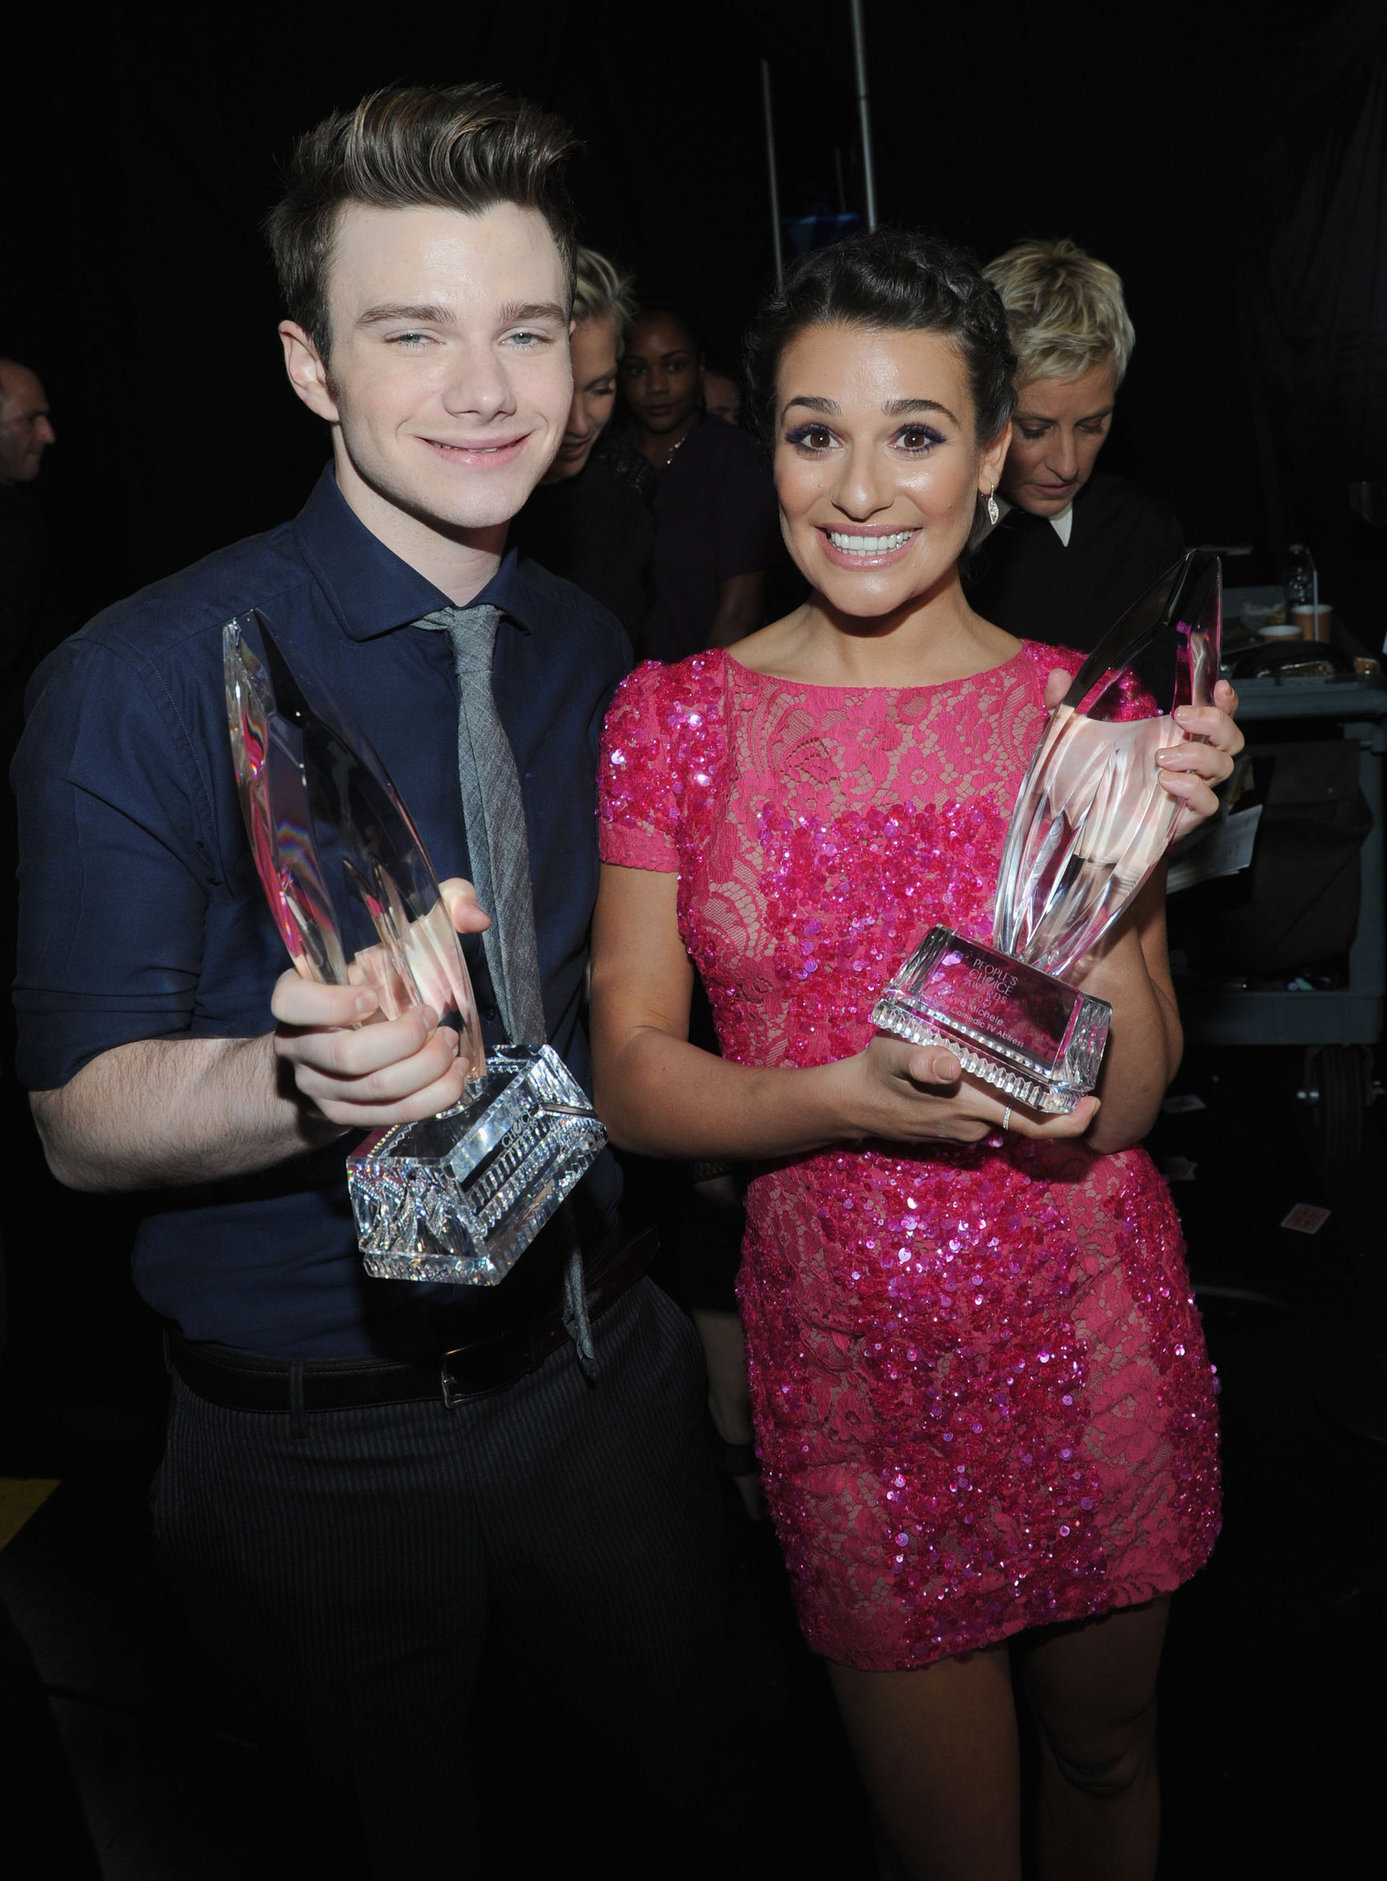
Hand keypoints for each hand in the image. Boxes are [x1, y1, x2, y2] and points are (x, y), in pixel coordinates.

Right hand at [271, 876, 489, 1129]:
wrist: (341, 1046)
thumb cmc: (372, 985)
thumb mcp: (390, 944)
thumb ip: (435, 912)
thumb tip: (476, 916)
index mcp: (298, 997)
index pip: (291, 1003)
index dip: (330, 1003)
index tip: (373, 994)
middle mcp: (301, 1045)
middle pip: (348, 1056)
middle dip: (404, 1040)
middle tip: (433, 1017)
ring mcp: (320, 1086)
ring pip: (375, 1089)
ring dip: (426, 1068)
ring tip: (452, 1045)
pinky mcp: (345, 1115)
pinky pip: (391, 1115)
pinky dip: (432, 1097)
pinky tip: (456, 1075)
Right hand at [839, 1034, 1098, 1144]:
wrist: (851, 1103)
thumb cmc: (875, 1074)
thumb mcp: (893, 1055)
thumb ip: (921, 1059)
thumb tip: (951, 1066)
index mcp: (970, 1106)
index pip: (1033, 1124)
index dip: (1069, 1120)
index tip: (1094, 1102)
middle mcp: (974, 1124)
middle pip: (1030, 1119)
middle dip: (1059, 1102)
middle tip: (1080, 1071)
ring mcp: (965, 1130)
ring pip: (1009, 1115)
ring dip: (1028, 1096)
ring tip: (1040, 1060)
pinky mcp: (955, 1126)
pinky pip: (990, 1115)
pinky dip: (1004, 1098)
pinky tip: (1001, 1072)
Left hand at [1044, 669, 1243, 843]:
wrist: (1079, 823)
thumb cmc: (1086, 775)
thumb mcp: (1071, 734)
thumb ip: (1066, 703)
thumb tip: (1057, 676)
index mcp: (1170, 732)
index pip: (1215, 712)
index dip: (1226, 700)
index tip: (1219, 687)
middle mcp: (1186, 757)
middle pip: (1229, 737)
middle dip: (1214, 723)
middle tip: (1181, 718)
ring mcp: (1187, 786)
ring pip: (1223, 765)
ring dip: (1198, 756)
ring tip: (1160, 758)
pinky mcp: (1182, 816)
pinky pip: (1207, 802)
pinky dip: (1193, 789)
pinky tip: (1167, 782)